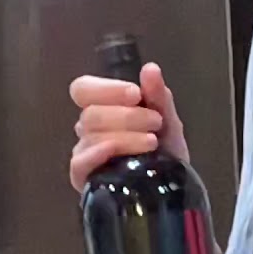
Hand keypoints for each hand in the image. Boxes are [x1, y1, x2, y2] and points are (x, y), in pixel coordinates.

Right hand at [68, 63, 189, 192]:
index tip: (136, 95)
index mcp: (104, 106)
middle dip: (129, 116)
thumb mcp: (168, 118)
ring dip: (126, 137)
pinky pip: (79, 163)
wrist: (172, 184)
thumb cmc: (165, 146)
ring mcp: (85, 152)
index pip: (83, 88)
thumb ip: (158, 95)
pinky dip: (98, 155)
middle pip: (92, 113)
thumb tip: (150, 69)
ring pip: (92, 136)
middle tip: (156, 123)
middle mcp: (89, 127)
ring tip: (152, 143)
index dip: (107, 89)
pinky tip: (118, 155)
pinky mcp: (84, 178)